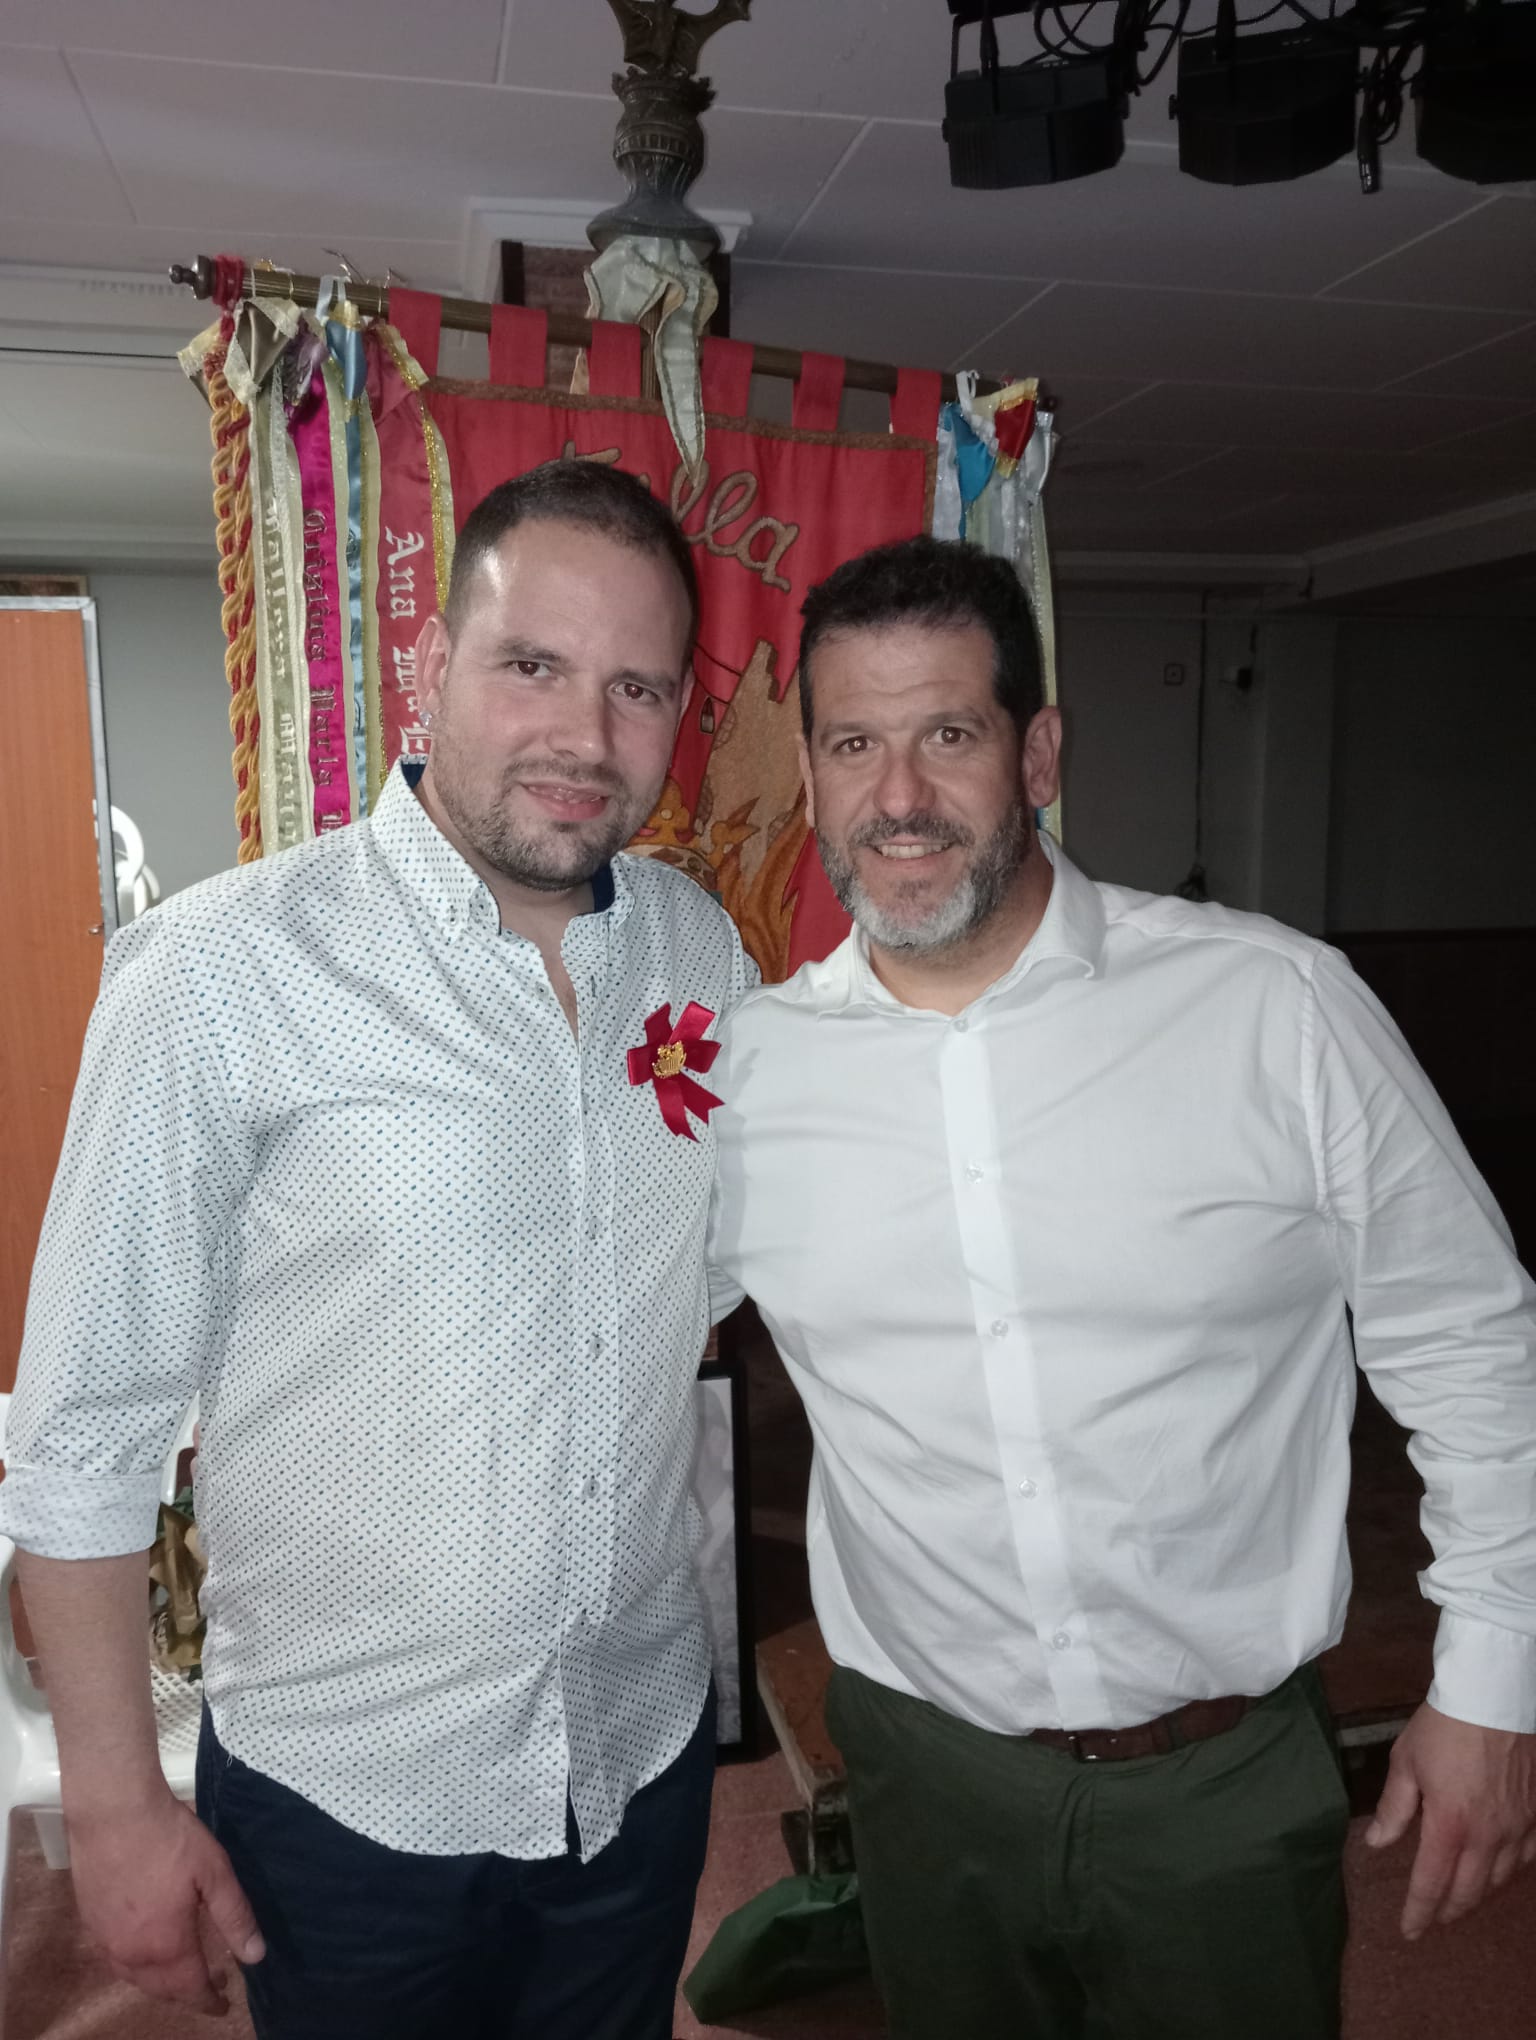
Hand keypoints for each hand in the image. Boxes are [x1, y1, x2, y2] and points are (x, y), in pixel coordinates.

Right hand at [66, 1790, 264, 2012]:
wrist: (113, 1812)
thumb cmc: (169, 1838)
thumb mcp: (215, 1872)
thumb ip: (234, 1916)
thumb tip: (256, 1957)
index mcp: (166, 1945)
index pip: (190, 1988)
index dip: (209, 2001)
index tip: (224, 2006)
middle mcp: (132, 1953)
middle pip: (161, 1989)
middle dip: (186, 1993)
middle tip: (210, 1985)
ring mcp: (106, 1939)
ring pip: (134, 1977)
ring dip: (159, 1982)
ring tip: (180, 1972)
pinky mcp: (90, 1920)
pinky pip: (115, 1959)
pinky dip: (135, 1966)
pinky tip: (145, 1948)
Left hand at [1365, 1702, 1535, 1938]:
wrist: (1494, 1696)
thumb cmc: (1444, 1726)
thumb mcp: (1407, 1763)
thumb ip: (1394, 1809)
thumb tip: (1376, 1843)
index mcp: (1450, 1825)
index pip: (1431, 1883)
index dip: (1418, 1912)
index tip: (1408, 1931)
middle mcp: (1488, 1835)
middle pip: (1469, 1891)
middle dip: (1448, 1910)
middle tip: (1434, 1918)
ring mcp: (1518, 1827)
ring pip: (1499, 1879)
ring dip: (1477, 1893)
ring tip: (1461, 1896)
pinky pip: (1527, 1857)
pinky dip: (1509, 1870)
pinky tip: (1499, 1868)